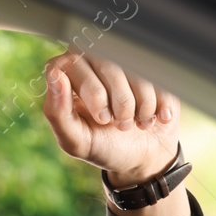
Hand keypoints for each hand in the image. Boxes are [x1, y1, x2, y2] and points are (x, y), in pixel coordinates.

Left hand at [40, 50, 180, 188]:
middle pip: (107, 62)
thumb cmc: (104, 146)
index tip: (103, 118)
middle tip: (121, 125)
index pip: (72, 63)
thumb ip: (57, 113)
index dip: (92, 90)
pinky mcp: (151, 65)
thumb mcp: (77, 141)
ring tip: (137, 123)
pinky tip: (156, 118)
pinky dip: (160, 103)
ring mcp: (124, 60)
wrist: (143, 156)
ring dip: (142, 103)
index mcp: (68, 75)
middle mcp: (93, 60)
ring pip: (136, 66)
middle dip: (120, 100)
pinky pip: (159, 73)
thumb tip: (55, 74)